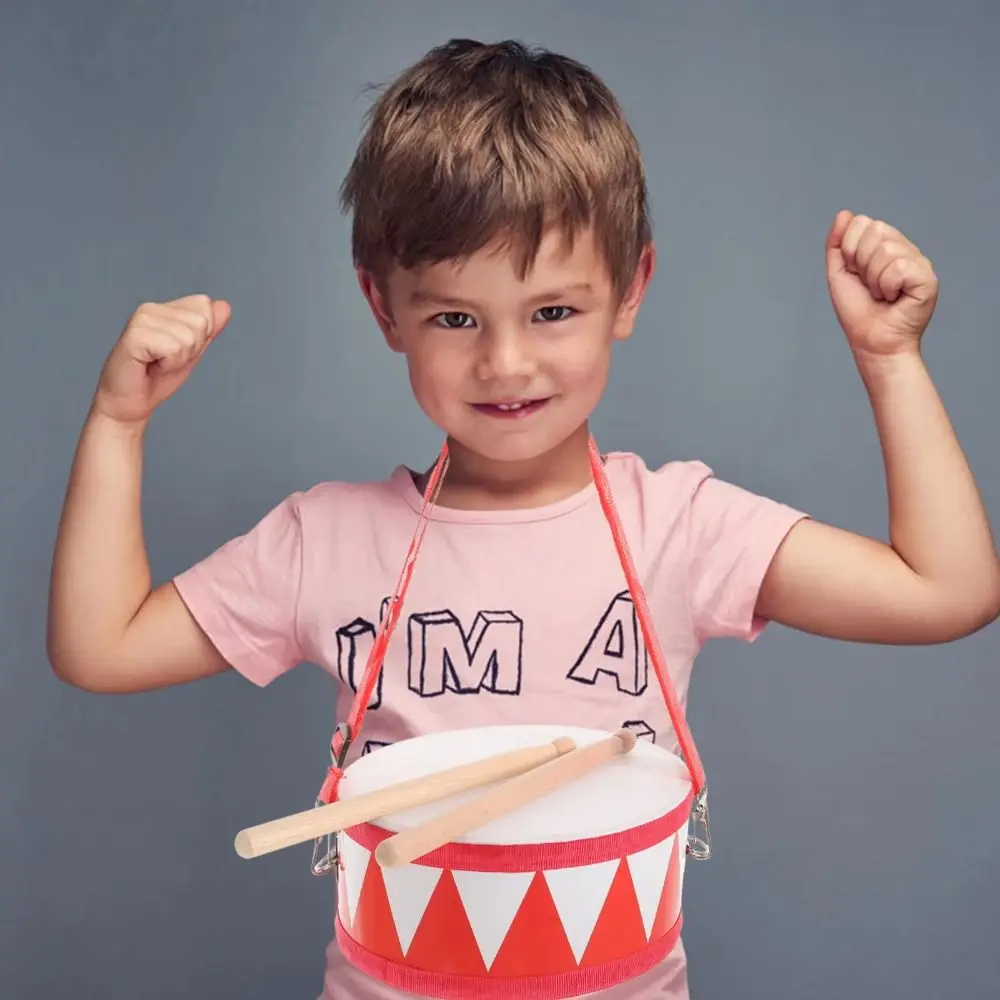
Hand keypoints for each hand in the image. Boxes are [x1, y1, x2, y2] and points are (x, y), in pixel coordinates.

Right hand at [93, 294, 231, 424]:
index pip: (205, 306)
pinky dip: (169, 364)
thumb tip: (224, 306)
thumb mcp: (191, 352)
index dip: (200, 336)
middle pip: (200, 322)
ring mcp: (141, 319)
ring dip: (178, 359)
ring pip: (189, 337)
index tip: (178, 351)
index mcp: (164, 308)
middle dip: (191, 350)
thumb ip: (208, 329)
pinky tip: (150, 365)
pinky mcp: (135, 335)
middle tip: (167, 360)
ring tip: (158, 364)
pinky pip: (173, 348)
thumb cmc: (156, 377)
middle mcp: (151, 308)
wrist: (130, 402)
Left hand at [825, 210, 937, 359]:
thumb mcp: (839, 273)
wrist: (871, 341)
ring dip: (874, 278)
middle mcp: (904, 249)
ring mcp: (918, 262)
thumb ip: (837, 243)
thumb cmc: (858, 311)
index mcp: (885, 245)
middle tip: (868, 285)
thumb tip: (844, 213)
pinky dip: (887, 286)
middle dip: (860, 262)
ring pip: (886, 249)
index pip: (862, 223)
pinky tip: (893, 298)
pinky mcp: (927, 278)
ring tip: (881, 294)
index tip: (855, 273)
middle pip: (875, 230)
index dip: (849, 250)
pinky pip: (899, 267)